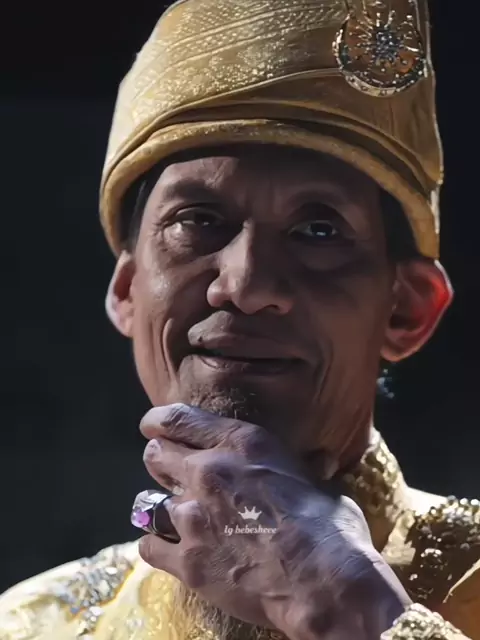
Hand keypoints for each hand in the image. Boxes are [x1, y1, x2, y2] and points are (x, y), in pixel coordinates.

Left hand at [138, 403, 410, 638]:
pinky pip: (150, 545)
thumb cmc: (330, 526)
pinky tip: (172, 548)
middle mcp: (208, 471)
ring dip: (165, 507)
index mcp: (239, 443)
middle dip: (162, 461)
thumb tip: (322, 460)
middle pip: (157, 456)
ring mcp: (193, 517)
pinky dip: (159, 545)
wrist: (324, 581)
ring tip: (181, 516)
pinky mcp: (187, 561)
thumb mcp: (318, 481)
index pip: (177, 419)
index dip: (158, 422)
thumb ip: (303, 467)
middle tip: (172, 472)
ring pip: (150, 502)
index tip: (152, 426)